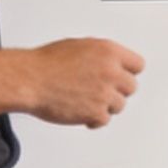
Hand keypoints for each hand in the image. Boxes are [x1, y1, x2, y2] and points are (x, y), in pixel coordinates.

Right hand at [25, 37, 142, 128]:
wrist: (30, 79)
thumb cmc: (47, 63)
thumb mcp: (80, 47)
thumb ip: (102, 56)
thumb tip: (112, 64)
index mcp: (109, 52)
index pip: (137, 65)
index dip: (128, 72)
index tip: (123, 77)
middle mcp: (111, 72)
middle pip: (131, 87)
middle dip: (117, 90)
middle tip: (102, 91)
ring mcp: (105, 93)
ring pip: (119, 105)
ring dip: (105, 105)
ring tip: (86, 100)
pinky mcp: (96, 112)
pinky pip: (104, 120)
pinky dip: (94, 119)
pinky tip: (82, 112)